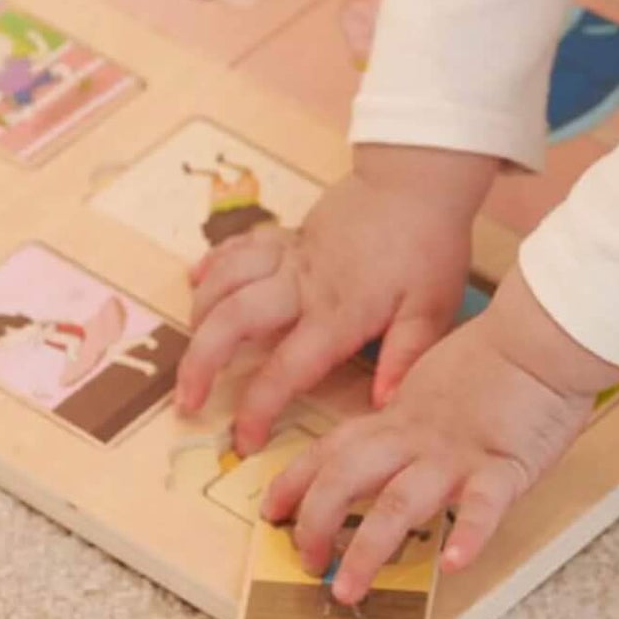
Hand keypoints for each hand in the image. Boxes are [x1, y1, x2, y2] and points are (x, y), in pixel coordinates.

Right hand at [173, 144, 497, 453]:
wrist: (418, 177)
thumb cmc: (429, 245)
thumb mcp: (432, 307)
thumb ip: (405, 356)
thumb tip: (382, 405)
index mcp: (337, 312)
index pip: (286, 369)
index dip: (258, 408)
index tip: (243, 441)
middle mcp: (303, 284)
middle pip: (234, 320)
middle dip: (201, 363)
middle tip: (186, 401)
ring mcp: (291, 254)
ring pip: (227, 279)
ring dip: (200, 313)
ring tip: (189, 348)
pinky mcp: (290, 232)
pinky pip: (241, 246)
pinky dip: (214, 262)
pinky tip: (196, 278)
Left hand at [261, 266, 618, 604]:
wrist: (542, 335)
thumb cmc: (497, 356)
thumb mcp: (434, 379)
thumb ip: (405, 412)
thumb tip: (380, 434)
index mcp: (400, 416)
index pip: (334, 449)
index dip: (296, 480)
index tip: (271, 510)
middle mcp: (419, 438)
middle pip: (350, 476)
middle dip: (317, 521)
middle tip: (304, 561)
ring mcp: (459, 455)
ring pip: (401, 501)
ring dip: (369, 547)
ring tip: (349, 588)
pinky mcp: (504, 467)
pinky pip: (483, 506)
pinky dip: (467, 535)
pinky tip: (452, 562)